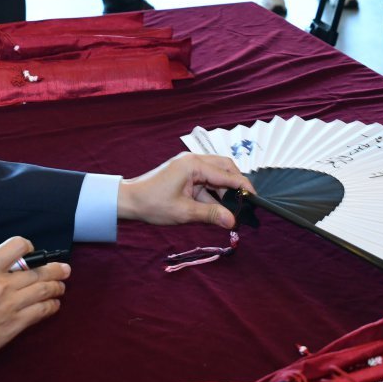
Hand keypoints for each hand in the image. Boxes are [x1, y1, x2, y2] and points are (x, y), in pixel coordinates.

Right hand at [0, 236, 70, 367]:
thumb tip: (2, 271)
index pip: (17, 246)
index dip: (28, 247)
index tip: (32, 254)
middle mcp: (1, 283)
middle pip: (38, 269)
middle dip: (54, 268)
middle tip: (63, 269)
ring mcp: (10, 304)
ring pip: (44, 289)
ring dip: (57, 286)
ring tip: (61, 286)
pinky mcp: (14, 324)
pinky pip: (41, 311)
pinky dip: (51, 306)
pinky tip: (53, 304)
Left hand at [119, 153, 254, 226]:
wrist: (127, 201)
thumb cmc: (152, 204)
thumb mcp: (184, 212)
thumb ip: (211, 214)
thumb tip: (232, 221)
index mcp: (194, 164)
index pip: (227, 174)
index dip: (243, 186)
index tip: (255, 198)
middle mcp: (193, 160)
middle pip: (225, 167)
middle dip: (236, 184)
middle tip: (246, 202)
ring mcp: (188, 165)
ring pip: (216, 174)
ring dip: (224, 191)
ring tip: (232, 210)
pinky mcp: (185, 173)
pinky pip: (206, 180)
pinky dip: (213, 193)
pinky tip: (217, 208)